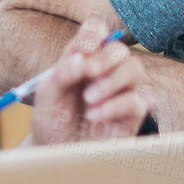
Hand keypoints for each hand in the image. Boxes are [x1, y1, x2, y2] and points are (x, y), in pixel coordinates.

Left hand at [26, 19, 148, 144]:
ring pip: (135, 68)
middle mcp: (104, 71)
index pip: (97, 31)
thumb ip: (60, 75)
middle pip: (119, 49)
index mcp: (83, 58)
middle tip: (88, 72)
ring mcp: (120, 92)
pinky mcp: (130, 115)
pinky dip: (114, 105)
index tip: (82, 49)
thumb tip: (80, 59)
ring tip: (89, 99)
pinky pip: (137, 101)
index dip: (93, 33)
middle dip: (104, 58)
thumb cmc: (51, 121)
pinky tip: (93, 116)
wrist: (55, 153)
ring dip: (112, 80)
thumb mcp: (46, 96)